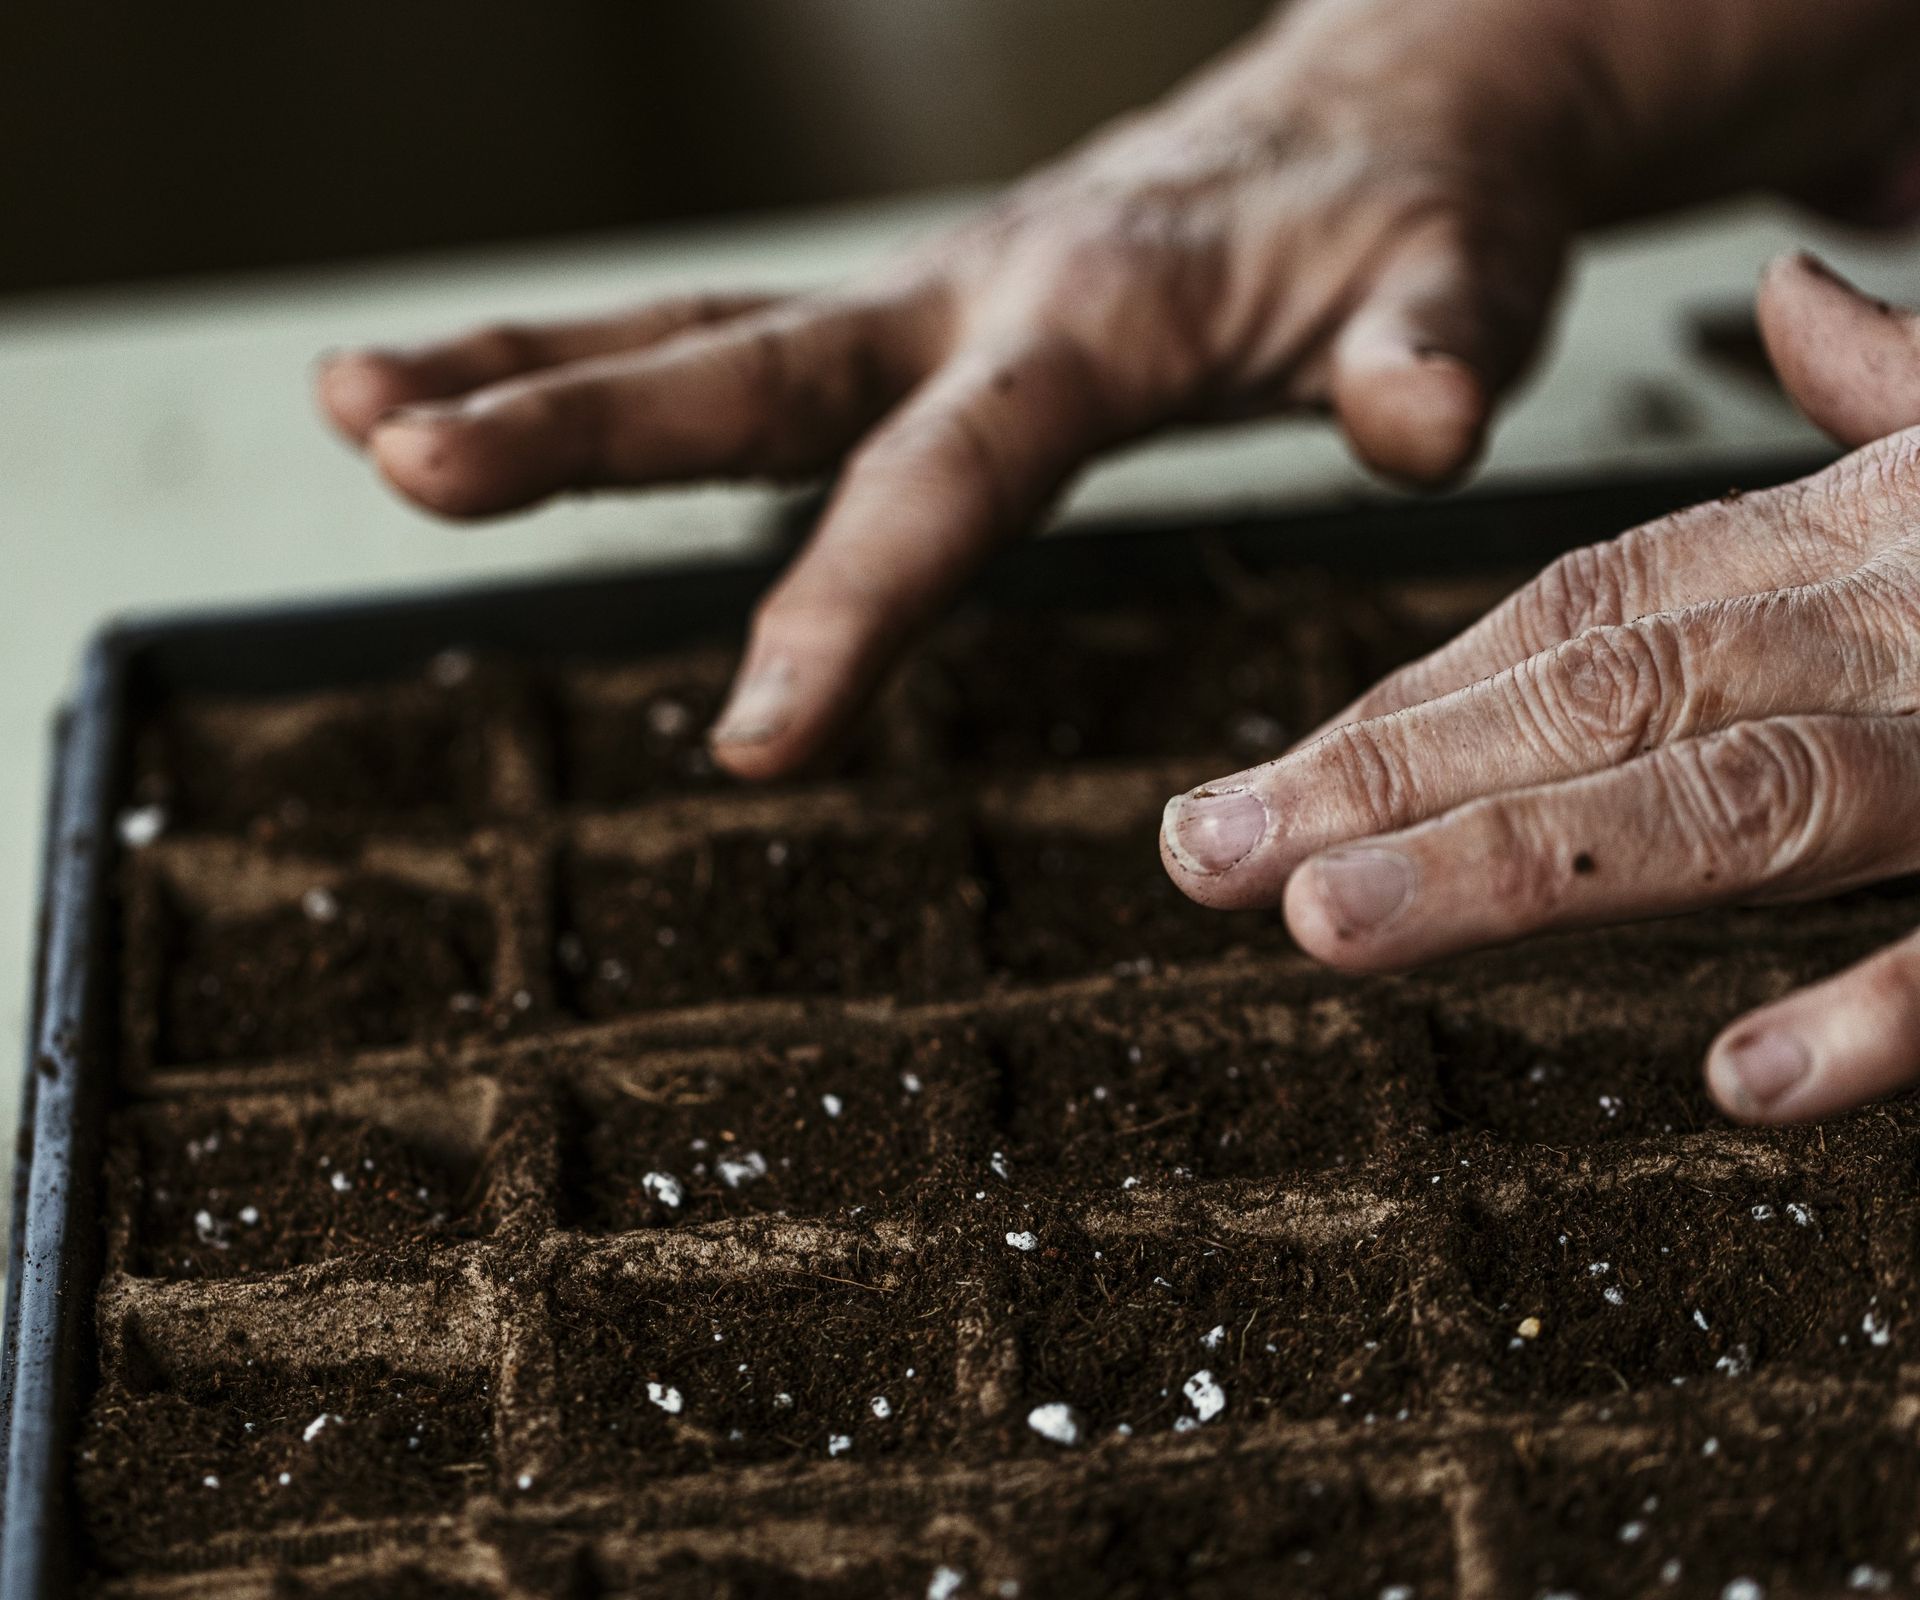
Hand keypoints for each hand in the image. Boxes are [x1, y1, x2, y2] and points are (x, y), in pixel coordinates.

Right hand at [319, 0, 1614, 776]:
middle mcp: (979, 294)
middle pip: (754, 363)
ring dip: (529, 374)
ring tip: (354, 411)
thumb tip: (1424, 430)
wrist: (1382, 109)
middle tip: (400, 462)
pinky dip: (606, 368)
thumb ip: (1434, 356)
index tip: (752, 739)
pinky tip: (484, 405)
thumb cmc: (1425, 214)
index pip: (952, 471)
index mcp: (1101, 315)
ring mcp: (934, 300)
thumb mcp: (1465, 280)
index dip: (851, 598)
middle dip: (578, 421)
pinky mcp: (923, 320)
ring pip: (705, 334)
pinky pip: (743, 342)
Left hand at [1163, 254, 1919, 1126]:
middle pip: (1606, 691)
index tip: (1249, 794)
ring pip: (1748, 798)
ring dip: (1535, 865)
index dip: (1403, 703)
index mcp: (1868, 536)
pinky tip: (1744, 1087)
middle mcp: (1910, 615)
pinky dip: (1905, 1008)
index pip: (1578, 614)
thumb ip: (1908, 393)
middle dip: (1395, 778)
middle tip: (1206, 858)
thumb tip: (1800, 307)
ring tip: (1336, 929)